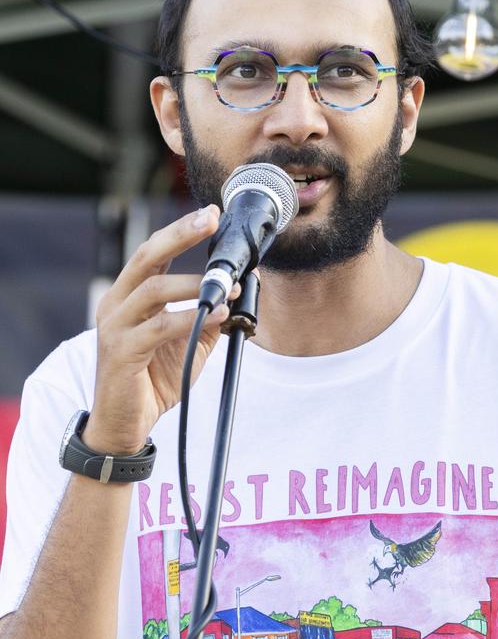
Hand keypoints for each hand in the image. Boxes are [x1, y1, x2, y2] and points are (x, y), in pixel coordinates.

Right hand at [85, 204, 238, 453]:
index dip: (180, 231)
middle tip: (210, 220)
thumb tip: (242, 287)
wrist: (125, 424)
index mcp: (129, 296)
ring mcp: (115, 326)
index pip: (153, 253)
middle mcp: (116, 303)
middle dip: (180, 235)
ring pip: (154, 290)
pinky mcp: (121, 352)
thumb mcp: (189, 342)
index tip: (210, 214)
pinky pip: (160, 327)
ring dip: (196, 284)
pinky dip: (192, 318)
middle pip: (147, 257)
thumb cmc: (153, 380)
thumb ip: (211, 314)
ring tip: (228, 284)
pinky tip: (218, 314)